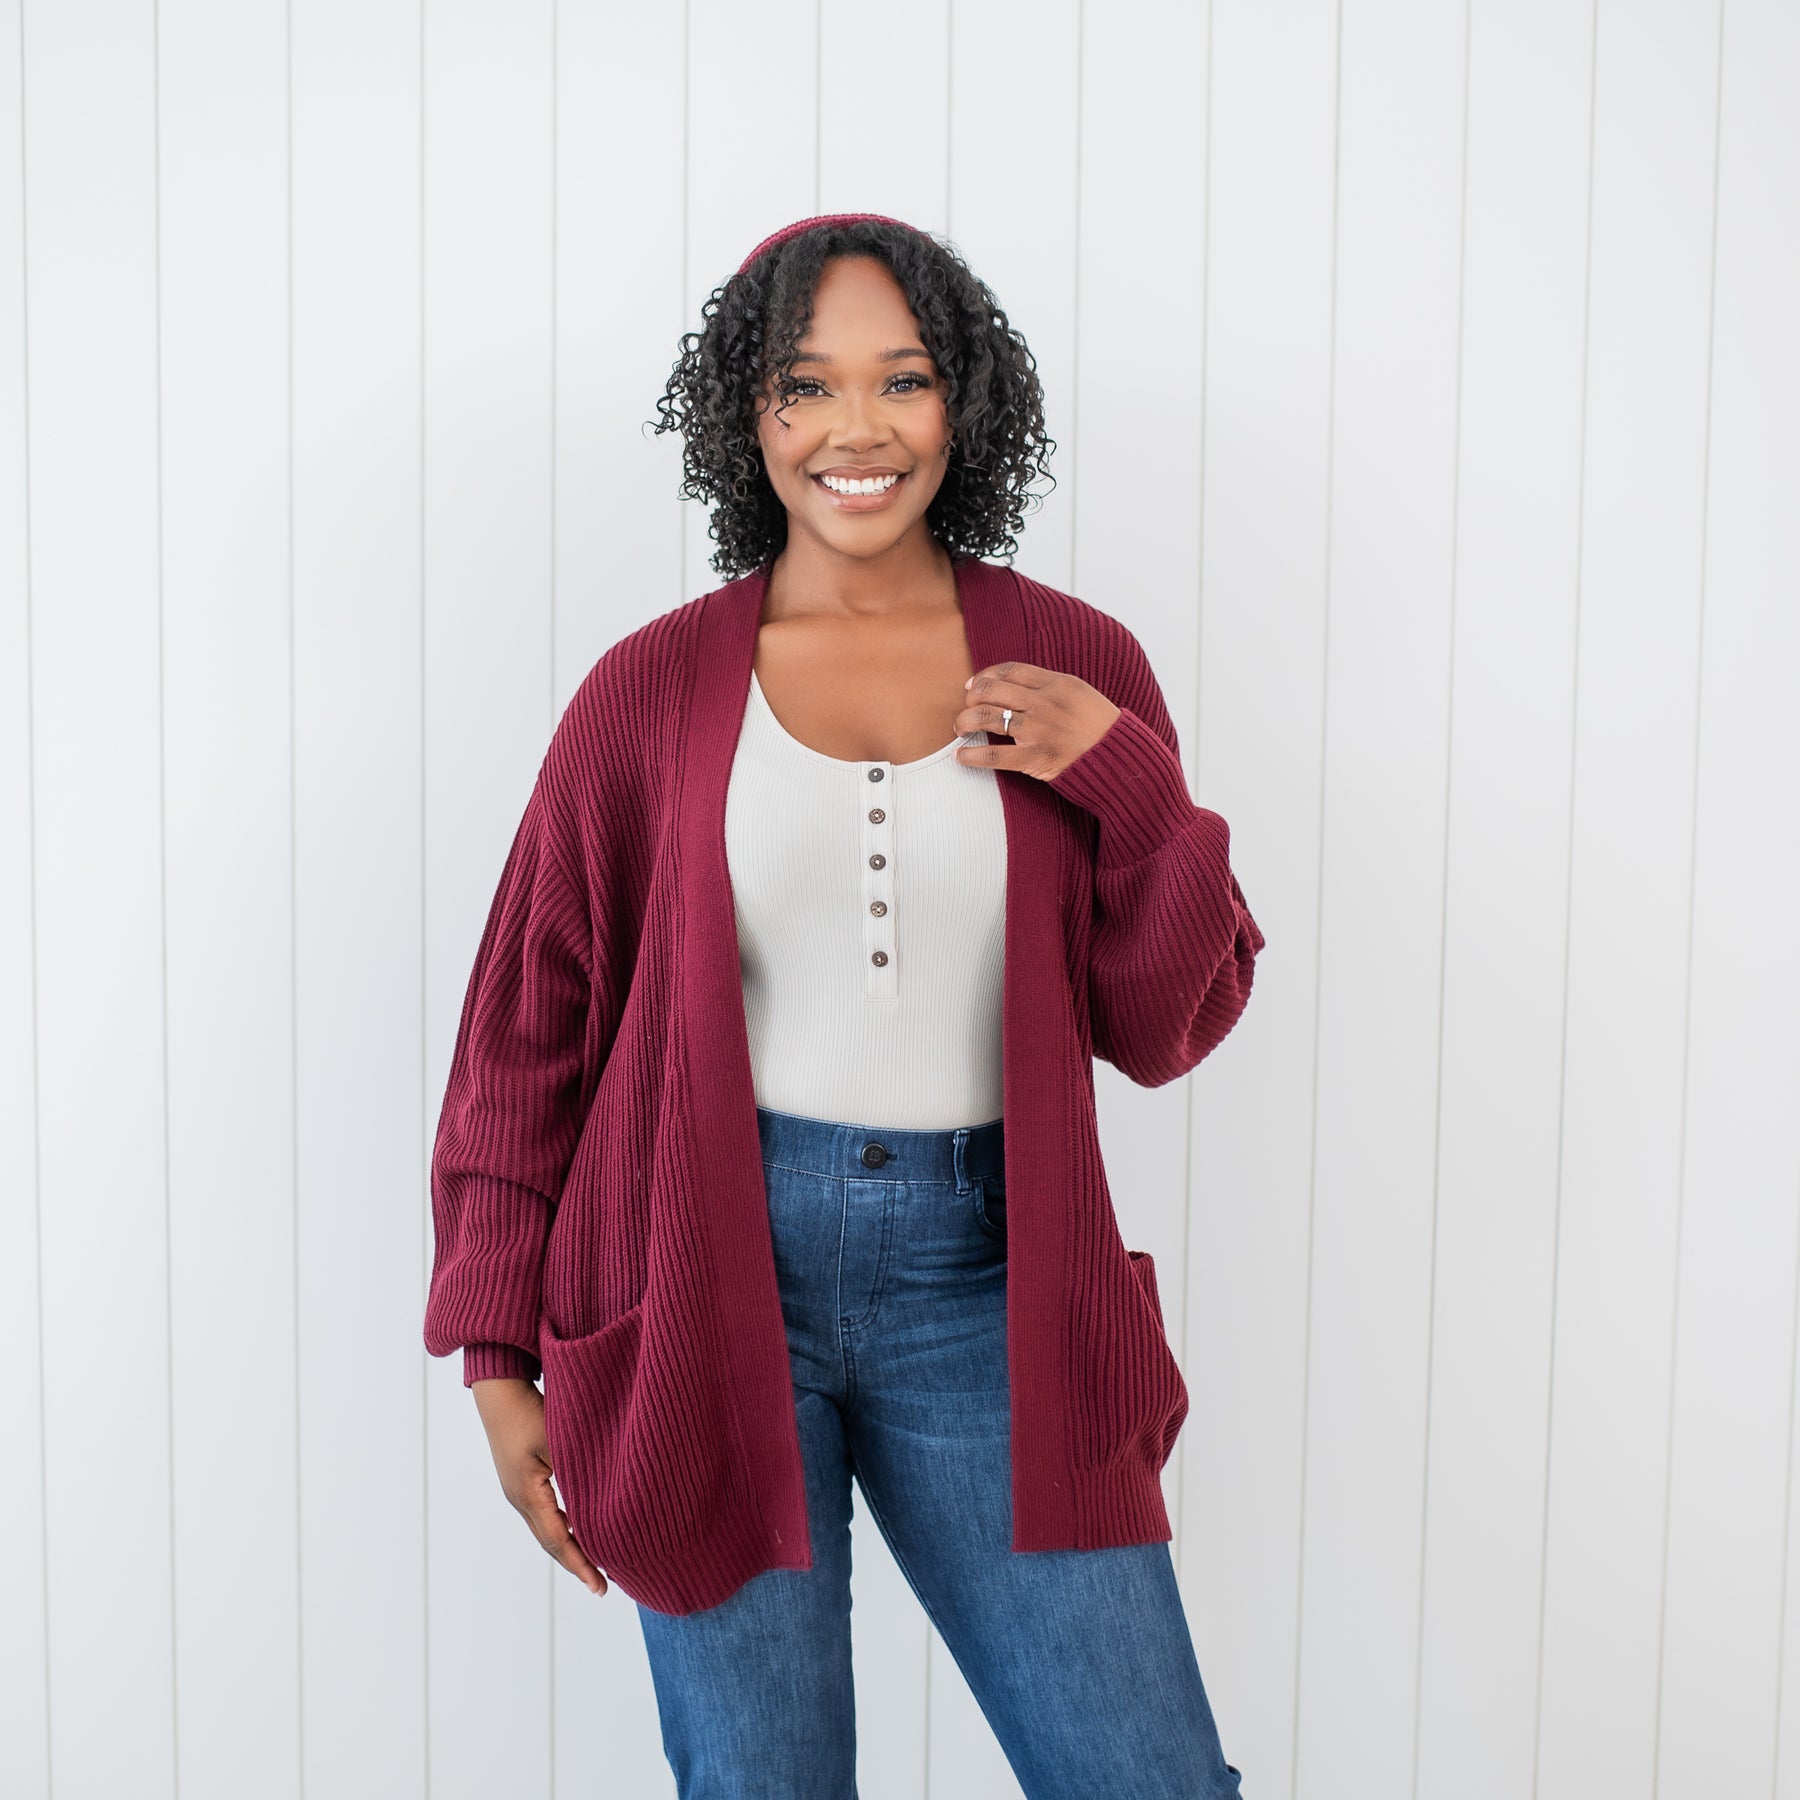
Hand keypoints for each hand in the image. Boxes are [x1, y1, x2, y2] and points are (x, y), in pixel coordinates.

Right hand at [472, 1376, 608, 1596]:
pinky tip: (579, 1527)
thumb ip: (578, 1472)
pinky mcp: (520, 1478)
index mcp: (528, 1495)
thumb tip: (605, 1500)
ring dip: (570, 1546)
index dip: (581, 1564)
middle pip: (551, 1542)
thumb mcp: (558, 1442)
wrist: (499, 1388)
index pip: (559, 1541)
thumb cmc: (529, 1411)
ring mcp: (518, 1489)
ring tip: (594, 1563)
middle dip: (577, 1563)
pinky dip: (563, 1527)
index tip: (601, 1587)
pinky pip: (544, 1513)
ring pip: (547, 1529)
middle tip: (602, 1584)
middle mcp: (520, 1498)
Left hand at [954, 661, 1120, 779]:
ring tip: (959, 728)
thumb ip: (1050, 688)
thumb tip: (1016, 687)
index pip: (1010, 670)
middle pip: (992, 690)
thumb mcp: (1080, 695)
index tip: (974, 685)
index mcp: (1058, 683)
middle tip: (966, 708)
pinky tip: (961, 757)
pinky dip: (972, 756)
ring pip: (988, 717)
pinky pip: (994, 755)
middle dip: (971, 697)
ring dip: (965, 721)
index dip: (985, 676)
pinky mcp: (1036, 758)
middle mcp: (1046, 703)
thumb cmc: (1099, 728)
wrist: (1120, 759)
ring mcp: (1040, 730)